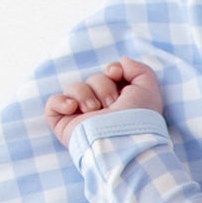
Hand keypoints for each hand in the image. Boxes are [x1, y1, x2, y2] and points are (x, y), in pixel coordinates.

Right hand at [45, 58, 164, 145]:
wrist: (122, 140)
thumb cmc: (138, 119)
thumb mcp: (148, 89)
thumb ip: (139, 69)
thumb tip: (121, 62)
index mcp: (120, 102)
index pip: (108, 75)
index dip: (112, 70)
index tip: (116, 75)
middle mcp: (101, 109)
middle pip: (93, 80)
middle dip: (102, 87)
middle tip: (111, 104)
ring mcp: (82, 117)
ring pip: (74, 88)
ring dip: (85, 95)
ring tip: (94, 110)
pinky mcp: (65, 125)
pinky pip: (53, 103)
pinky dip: (60, 102)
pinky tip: (73, 108)